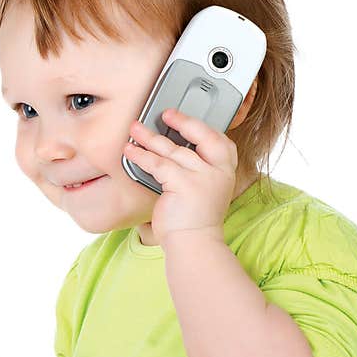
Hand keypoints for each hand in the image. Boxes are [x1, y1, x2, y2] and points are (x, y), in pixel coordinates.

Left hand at [123, 107, 236, 244]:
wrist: (194, 243)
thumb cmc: (194, 219)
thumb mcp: (205, 189)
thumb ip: (198, 169)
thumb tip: (174, 146)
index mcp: (226, 171)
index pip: (220, 140)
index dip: (202, 126)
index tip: (183, 118)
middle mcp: (218, 171)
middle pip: (201, 136)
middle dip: (182, 121)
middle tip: (165, 113)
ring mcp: (202, 176)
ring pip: (172, 149)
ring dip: (150, 137)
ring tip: (135, 129)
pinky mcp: (183, 184)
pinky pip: (158, 163)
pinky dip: (141, 156)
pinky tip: (130, 151)